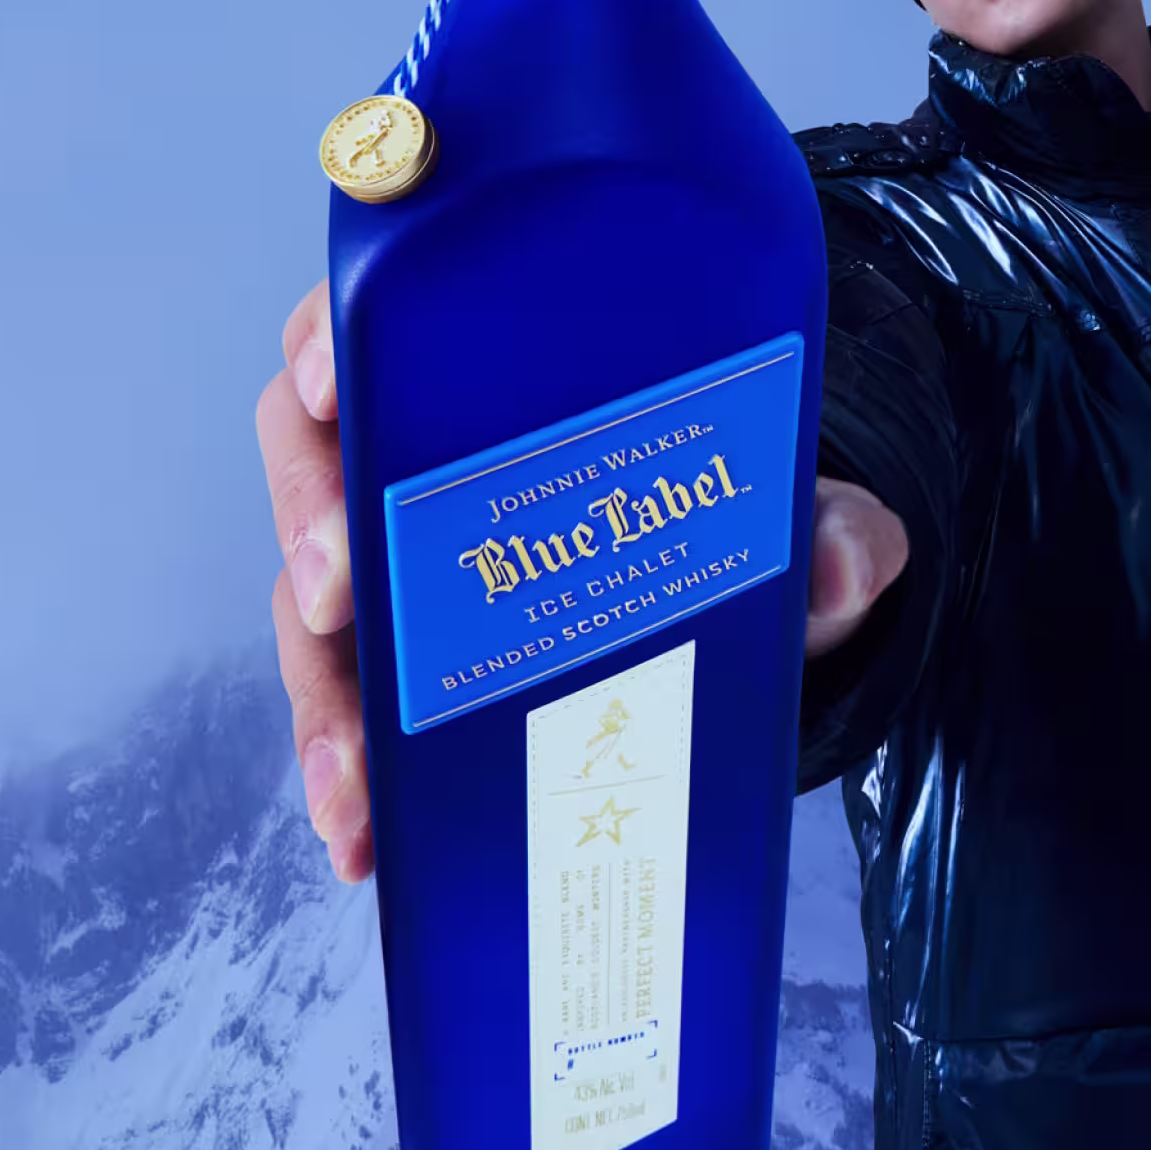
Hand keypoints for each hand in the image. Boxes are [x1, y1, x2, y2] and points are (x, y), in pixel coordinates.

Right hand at [259, 278, 912, 884]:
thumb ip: (837, 526)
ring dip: (321, 686)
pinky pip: (357, 697)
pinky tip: (364, 831)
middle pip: (318, 457)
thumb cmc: (740, 511)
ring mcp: (409, 558)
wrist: (753, 608)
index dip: (332, 342)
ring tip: (351, 772)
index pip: (383, 317)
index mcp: (498, 364)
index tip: (331, 385)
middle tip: (334, 594)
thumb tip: (842, 561)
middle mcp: (428, 450)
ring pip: (318, 597)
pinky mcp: (415, 656)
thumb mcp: (799, 509)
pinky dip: (350, 762)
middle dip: (308, 525)